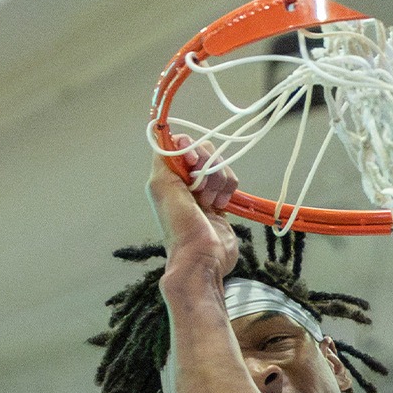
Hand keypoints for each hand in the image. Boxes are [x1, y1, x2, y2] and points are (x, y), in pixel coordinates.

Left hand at [149, 138, 239, 278]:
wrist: (202, 257)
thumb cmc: (180, 227)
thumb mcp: (162, 187)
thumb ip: (163, 158)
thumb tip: (165, 135)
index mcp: (167, 175)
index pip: (180, 143)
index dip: (190, 148)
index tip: (192, 163)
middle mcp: (184, 179)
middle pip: (204, 151)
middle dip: (207, 167)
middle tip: (200, 190)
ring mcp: (204, 189)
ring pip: (220, 165)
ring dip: (219, 181)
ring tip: (211, 202)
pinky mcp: (221, 199)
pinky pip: (230, 180)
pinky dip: (229, 189)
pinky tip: (221, 205)